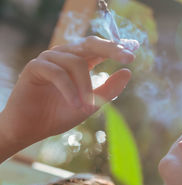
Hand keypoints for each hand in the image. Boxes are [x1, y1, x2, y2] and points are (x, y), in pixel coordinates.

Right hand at [0, 36, 134, 149]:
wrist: (32, 129)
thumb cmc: (60, 114)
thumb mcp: (91, 104)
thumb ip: (109, 89)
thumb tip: (128, 72)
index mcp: (80, 61)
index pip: (100, 49)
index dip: (117, 48)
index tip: (134, 52)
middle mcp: (65, 55)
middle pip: (90, 43)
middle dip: (110, 49)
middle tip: (127, 57)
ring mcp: (49, 59)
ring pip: (76, 62)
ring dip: (85, 86)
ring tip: (87, 107)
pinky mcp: (35, 67)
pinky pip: (58, 73)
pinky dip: (70, 89)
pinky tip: (75, 104)